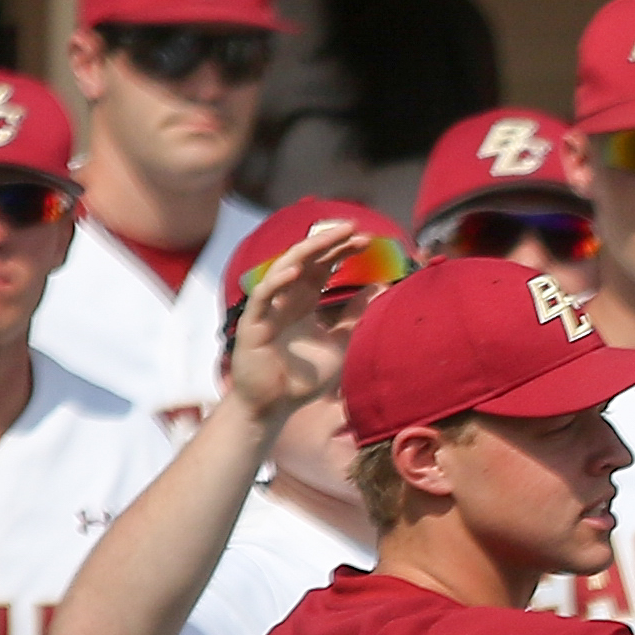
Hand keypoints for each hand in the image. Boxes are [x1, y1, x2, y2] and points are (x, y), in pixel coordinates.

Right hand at [220, 225, 358, 426]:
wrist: (275, 407)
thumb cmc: (303, 379)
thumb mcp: (340, 343)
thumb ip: (356, 316)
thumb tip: (381, 288)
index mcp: (305, 300)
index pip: (323, 265)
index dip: (342, 250)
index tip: (367, 240)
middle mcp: (286, 297)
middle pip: (307, 259)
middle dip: (329, 241)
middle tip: (354, 227)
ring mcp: (269, 308)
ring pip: (285, 268)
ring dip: (307, 250)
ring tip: (330, 237)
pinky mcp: (253, 324)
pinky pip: (263, 296)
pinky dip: (278, 282)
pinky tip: (296, 271)